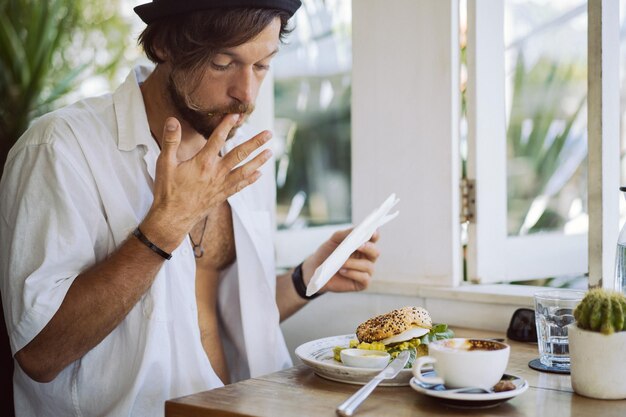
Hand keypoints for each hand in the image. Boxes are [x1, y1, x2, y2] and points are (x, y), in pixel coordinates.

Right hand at [143, 115, 271, 244]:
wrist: (172, 219)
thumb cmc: (167, 191)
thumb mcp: (164, 163)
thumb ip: (170, 141)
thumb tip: (172, 120)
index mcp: (203, 163)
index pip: (218, 139)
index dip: (227, 125)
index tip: (237, 115)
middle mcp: (216, 173)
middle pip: (240, 154)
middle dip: (255, 143)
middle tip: (269, 134)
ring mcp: (221, 185)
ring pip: (245, 170)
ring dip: (259, 160)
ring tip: (270, 152)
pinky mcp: (222, 195)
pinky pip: (240, 186)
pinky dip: (251, 179)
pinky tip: (259, 174)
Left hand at [302, 229, 379, 292]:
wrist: (316, 270)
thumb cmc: (327, 253)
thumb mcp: (334, 240)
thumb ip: (346, 234)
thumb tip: (358, 230)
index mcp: (362, 246)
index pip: (374, 239)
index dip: (375, 235)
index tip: (372, 232)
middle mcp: (366, 258)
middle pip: (375, 252)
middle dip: (368, 248)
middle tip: (358, 246)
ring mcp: (365, 271)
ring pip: (369, 266)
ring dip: (355, 263)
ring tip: (342, 263)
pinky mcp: (361, 284)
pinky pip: (364, 278)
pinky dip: (353, 274)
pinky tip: (342, 271)